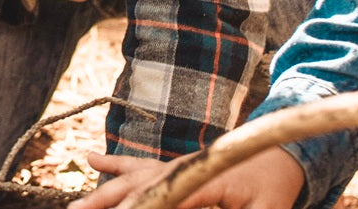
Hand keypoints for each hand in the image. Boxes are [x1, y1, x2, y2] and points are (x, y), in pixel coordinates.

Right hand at [71, 149, 303, 208]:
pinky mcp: (174, 167)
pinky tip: (91, 159)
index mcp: (207, 177)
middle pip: (139, 186)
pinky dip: (116, 165)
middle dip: (109, 202)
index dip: (139, 206)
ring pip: (133, 178)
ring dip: (104, 192)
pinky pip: (140, 166)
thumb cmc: (277, 186)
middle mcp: (184, 167)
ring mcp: (177, 165)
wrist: (281, 155)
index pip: (165, 195)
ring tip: (76, 206)